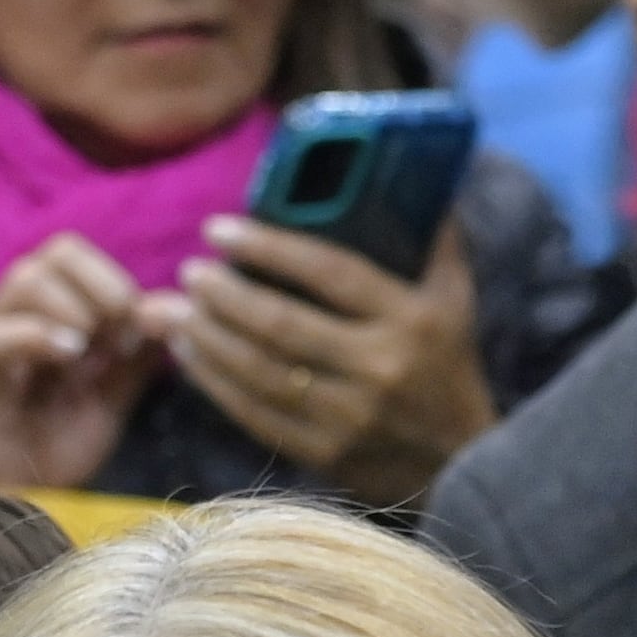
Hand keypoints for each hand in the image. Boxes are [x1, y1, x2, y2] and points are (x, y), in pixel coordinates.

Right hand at [0, 232, 167, 489]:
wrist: (14, 492)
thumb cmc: (57, 437)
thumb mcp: (114, 394)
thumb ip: (142, 354)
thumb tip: (177, 307)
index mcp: (52, 308)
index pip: (77, 252)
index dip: (116, 280)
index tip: (137, 331)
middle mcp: (21, 312)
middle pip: (58, 252)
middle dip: (104, 288)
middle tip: (119, 336)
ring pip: (27, 280)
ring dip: (74, 309)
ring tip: (89, 351)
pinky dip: (38, 337)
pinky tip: (69, 357)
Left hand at [162, 216, 494, 505]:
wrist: (463, 463)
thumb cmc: (449, 368)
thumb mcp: (455, 303)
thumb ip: (433, 243)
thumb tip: (409, 174)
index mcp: (412, 320)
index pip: (331, 273)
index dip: (270, 247)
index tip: (218, 229)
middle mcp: (381, 367)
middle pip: (284, 324)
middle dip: (225, 294)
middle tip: (189, 271)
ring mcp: (351, 417)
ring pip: (260, 370)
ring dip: (208, 337)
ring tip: (174, 309)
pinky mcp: (326, 453)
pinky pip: (256, 414)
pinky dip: (213, 382)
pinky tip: (187, 353)